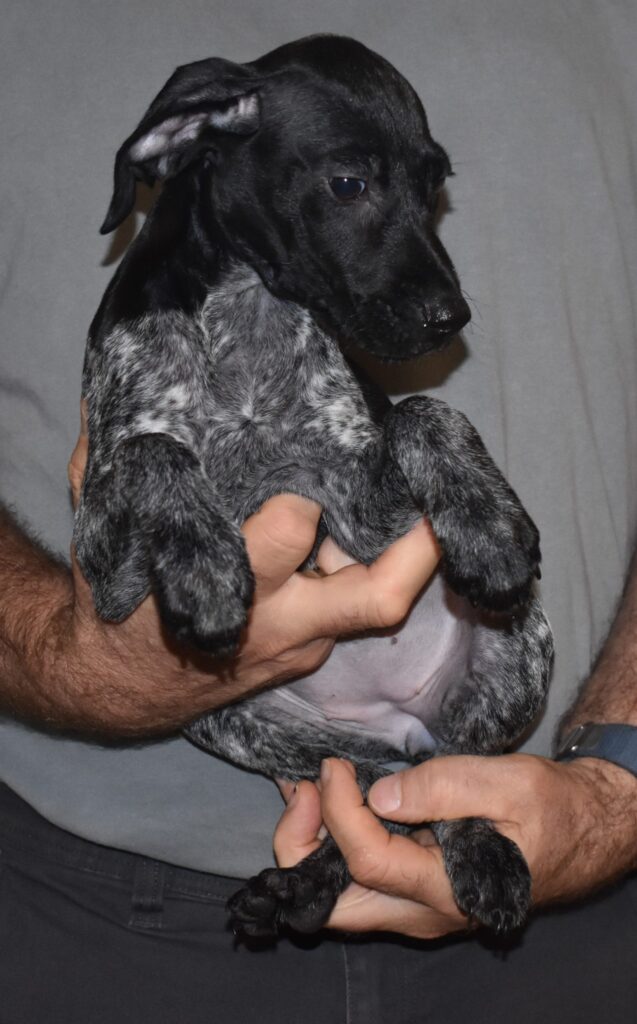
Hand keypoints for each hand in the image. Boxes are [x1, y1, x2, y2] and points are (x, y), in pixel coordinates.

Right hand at [57, 402, 439, 734]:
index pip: (287, 534)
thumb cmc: (118, 603)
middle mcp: (281, 622)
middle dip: (415, 544)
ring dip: (407, 548)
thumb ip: (106, 466)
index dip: (308, 494)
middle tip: (435, 486)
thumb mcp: (102, 536)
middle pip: (373, 594)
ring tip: (423, 489)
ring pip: (379, 602)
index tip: (320, 444)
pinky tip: (376, 516)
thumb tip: (107, 395)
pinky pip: (356, 601)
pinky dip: (370, 559)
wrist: (123, 689)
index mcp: (229, 589)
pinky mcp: (313, 647)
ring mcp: (305, 642)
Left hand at [275, 753, 636, 938]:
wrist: (578, 831)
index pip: (368, 860)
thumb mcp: (508, 783)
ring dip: (309, 846)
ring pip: (336, 899)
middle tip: (303, 790)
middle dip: (299, 848)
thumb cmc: (549, 807)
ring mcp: (414, 908)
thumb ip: (446, 788)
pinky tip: (327, 802)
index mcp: (449, 889)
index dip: (339, 810)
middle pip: (331, 905)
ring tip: (308, 790)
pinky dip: (329, 844)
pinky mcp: (411, 892)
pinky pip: (354, 881)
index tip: (335, 764)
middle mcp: (422, 912)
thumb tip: (380, 794)